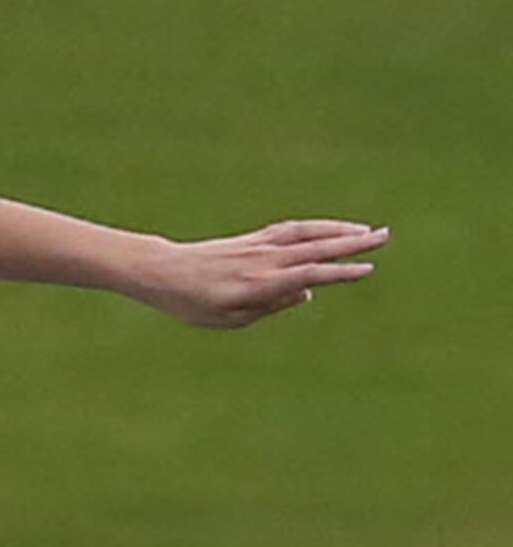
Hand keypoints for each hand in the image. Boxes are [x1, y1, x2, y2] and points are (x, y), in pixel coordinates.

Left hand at [138, 220, 387, 328]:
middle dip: (351, 243)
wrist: (160, 271)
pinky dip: (316, 227)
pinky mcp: (252, 239)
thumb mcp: (228, 319)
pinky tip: (334, 230)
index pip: (306, 276)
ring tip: (370, 231)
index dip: (337, 272)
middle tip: (385, 237)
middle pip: (313, 248)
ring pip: (305, 234)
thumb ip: (270, 307)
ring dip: (339, 230)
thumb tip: (307, 293)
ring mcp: (257, 246)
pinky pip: (290, 230)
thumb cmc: (192, 303)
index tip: (367, 269)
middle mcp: (261, 261)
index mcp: (257, 285)